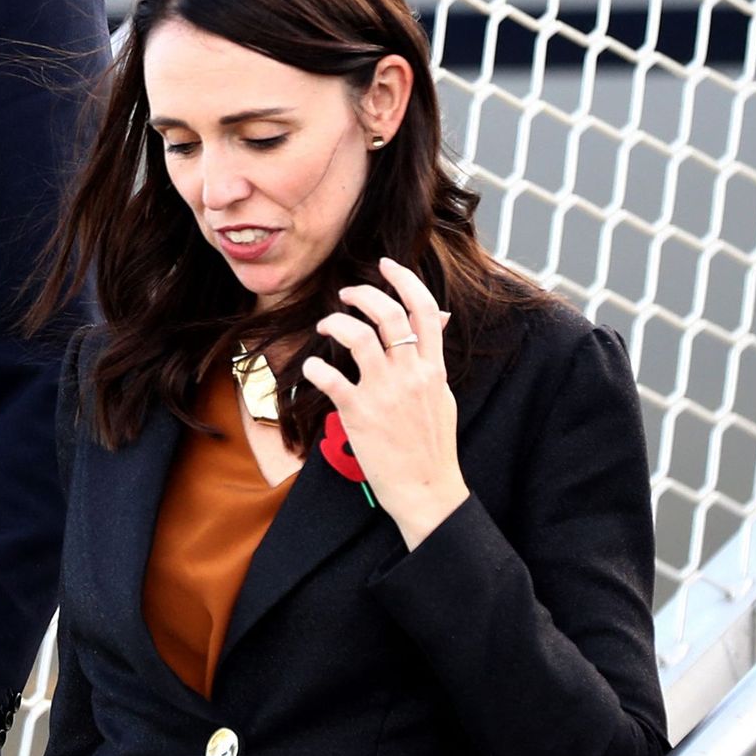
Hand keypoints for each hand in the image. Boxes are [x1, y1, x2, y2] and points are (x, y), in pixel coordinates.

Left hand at [302, 256, 470, 546]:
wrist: (427, 490)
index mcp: (433, 368)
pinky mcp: (360, 414)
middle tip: (345, 294)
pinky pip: (332, 378)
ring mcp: (385, 393)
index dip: (404, 280)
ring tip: (327, 324)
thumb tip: (438, 322)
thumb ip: (433, 359)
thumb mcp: (442, 395)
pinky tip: (313, 368)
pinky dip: (316, 367)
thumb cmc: (432, 445)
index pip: (425, 310)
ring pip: (359, 337)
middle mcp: (411, 374)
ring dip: (337, 323)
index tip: (386, 265)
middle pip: (389, 315)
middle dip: (363, 294)